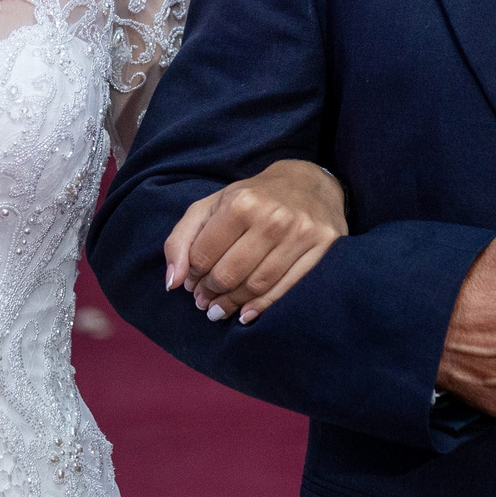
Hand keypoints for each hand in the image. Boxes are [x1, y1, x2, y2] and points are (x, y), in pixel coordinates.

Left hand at [164, 160, 347, 324]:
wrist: (309, 182)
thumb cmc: (254, 197)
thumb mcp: (212, 206)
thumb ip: (182, 239)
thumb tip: (172, 282)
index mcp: (241, 203)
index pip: (204, 256)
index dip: (192, 275)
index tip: (191, 283)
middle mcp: (272, 218)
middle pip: (229, 274)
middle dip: (210, 293)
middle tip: (204, 302)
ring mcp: (300, 234)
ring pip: (257, 285)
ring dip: (232, 304)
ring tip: (219, 309)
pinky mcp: (323, 248)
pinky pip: (287, 287)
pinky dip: (262, 307)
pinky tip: (246, 314)